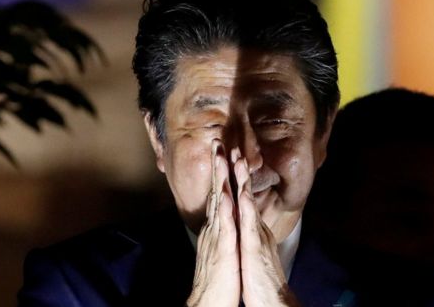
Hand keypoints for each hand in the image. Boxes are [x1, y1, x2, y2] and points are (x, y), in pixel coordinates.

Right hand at [186, 140, 240, 306]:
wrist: (209, 301)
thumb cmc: (218, 277)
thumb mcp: (220, 249)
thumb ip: (220, 232)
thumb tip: (223, 220)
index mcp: (216, 227)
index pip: (218, 195)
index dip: (220, 174)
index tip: (223, 154)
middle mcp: (214, 227)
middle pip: (215, 191)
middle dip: (217, 167)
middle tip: (218, 142)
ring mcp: (218, 236)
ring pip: (218, 202)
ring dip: (220, 179)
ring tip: (221, 157)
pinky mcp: (223, 249)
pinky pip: (224, 225)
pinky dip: (224, 208)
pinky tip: (225, 193)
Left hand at [232, 148, 299, 306]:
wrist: (271, 298)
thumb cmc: (260, 278)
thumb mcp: (252, 250)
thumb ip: (250, 234)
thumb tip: (246, 223)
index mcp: (251, 228)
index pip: (241, 198)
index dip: (236, 178)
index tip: (230, 159)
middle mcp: (255, 227)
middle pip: (246, 193)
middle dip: (239, 170)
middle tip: (233, 147)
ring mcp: (256, 235)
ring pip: (248, 202)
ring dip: (243, 181)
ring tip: (238, 160)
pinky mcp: (255, 246)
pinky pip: (249, 224)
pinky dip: (245, 207)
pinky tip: (241, 193)